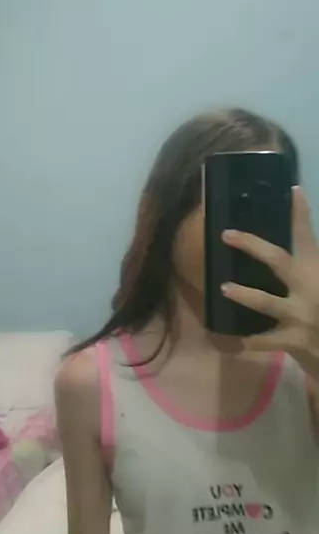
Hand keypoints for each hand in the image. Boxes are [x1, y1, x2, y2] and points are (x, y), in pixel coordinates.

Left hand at [221, 188, 318, 379]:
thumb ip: (308, 268)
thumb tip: (290, 249)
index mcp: (317, 271)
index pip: (307, 237)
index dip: (300, 214)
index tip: (292, 191)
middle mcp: (309, 288)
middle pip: (278, 260)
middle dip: (252, 245)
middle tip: (227, 234)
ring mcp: (300, 315)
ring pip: (265, 302)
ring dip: (244, 294)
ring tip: (224, 287)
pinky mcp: (293, 341)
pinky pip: (263, 341)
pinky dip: (246, 342)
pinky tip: (230, 342)